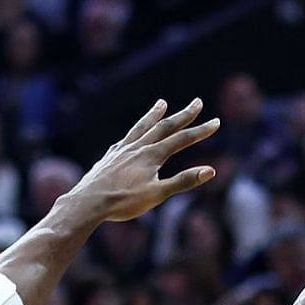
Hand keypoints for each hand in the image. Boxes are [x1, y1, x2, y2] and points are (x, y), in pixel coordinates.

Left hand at [66, 98, 220, 222]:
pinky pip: (126, 138)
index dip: (201, 130)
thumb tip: (210, 170)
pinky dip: (135, 132)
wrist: (88, 203)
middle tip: (197, 102)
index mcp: (152, 155)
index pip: (182, 139)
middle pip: (164, 126)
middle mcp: (137, 147)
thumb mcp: (158, 194)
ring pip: (142, 127)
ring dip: (154, 115)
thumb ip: (183, 181)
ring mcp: (122, 150)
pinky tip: (135, 135)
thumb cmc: (124, 201)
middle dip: (183, 115)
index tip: (216, 122)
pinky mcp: (110, 156)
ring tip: (162, 103)